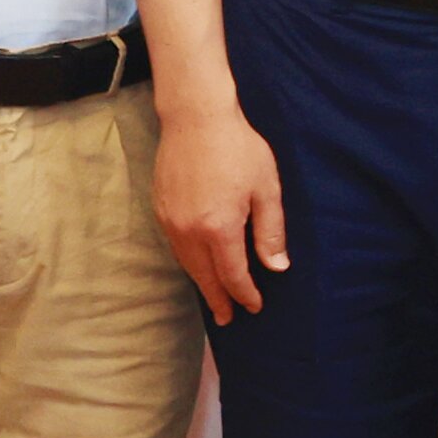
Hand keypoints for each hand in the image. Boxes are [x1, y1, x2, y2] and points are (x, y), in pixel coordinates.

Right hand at [152, 98, 288, 322]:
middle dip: (219, 300)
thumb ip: (270, 231)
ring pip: (187, 264)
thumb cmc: (238, 148)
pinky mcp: (160, 209)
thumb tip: (277, 267)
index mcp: (218, 228)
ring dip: (201, 284)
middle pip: (205, 277)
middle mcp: (189, 231)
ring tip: (214, 298)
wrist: (195, 118)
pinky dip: (188, 263)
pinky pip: (176, 247)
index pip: (233, 275)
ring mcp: (171, 221)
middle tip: (228, 319)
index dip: (245, 294)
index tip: (255, 307)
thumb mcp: (266, 188)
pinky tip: (198, 265)